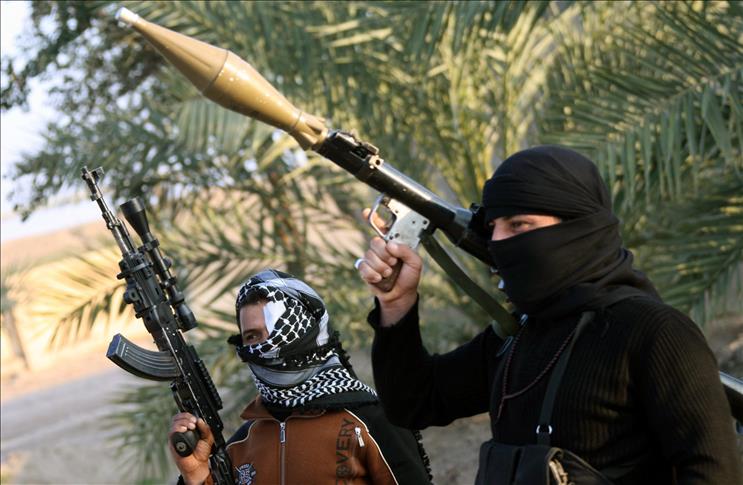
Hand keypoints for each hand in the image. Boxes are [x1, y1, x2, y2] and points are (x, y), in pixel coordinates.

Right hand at [168, 412, 213, 484]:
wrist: (198, 465)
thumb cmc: (201, 453)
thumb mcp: (207, 437)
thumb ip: (205, 428)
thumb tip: (199, 420)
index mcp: (188, 429)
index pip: (184, 416)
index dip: (189, 415)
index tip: (195, 418)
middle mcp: (180, 432)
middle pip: (177, 417)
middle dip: (186, 417)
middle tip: (193, 422)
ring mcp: (176, 437)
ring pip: (174, 423)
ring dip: (183, 422)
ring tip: (191, 426)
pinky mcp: (172, 443)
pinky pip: (172, 433)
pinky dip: (177, 429)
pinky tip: (184, 430)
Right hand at [358, 208, 421, 325]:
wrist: (400, 296)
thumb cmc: (409, 277)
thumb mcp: (416, 263)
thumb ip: (406, 251)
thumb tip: (390, 245)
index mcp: (393, 242)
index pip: (382, 226)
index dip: (373, 218)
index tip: (366, 212)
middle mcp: (381, 248)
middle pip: (375, 242)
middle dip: (384, 254)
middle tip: (393, 262)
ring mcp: (372, 258)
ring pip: (369, 255)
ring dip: (381, 267)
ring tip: (389, 273)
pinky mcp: (365, 269)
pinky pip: (363, 267)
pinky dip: (372, 274)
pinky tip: (379, 278)